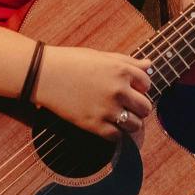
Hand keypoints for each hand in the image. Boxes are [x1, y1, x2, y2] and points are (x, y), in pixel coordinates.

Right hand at [35, 46, 152, 138]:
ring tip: (118, 117)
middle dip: (138, 107)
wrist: (44, 74)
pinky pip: (118, 137)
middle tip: (126, 106)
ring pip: (136, 125)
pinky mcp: (95, 125)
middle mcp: (118, 90)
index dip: (139, 87)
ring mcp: (107, 109)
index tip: (130, 89)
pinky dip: (115, 134)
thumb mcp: (102, 57)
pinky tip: (107, 125)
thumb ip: (128, 62)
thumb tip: (149, 65)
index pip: (147, 84)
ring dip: (130, 123)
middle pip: (145, 107)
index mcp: (122, 70)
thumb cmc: (72, 62)